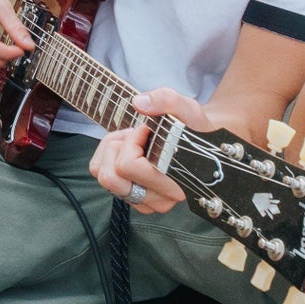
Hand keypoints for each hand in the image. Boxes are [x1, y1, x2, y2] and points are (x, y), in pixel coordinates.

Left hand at [88, 88, 202, 214]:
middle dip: (117, 147)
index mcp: (175, 183)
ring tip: (132, 141)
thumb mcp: (186, 108)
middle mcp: (161, 200)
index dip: (131, 141)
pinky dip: (108, 158)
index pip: (128, 166)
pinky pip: (102, 176)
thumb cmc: (193, 127)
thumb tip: (139, 103)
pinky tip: (127, 149)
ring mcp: (146, 203)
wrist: (201, 143)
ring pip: (104, 177)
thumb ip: (167, 100)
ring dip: (111, 152)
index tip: (146, 129)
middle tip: (135, 135)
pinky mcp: (134, 199)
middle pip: (110, 177)